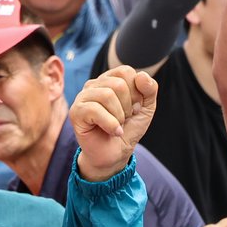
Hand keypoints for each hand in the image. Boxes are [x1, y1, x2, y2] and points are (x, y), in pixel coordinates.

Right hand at [70, 66, 157, 181]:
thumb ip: (150, 89)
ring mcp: (82, 97)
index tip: (133, 108)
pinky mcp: (76, 112)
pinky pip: (95, 110)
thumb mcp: (146, 108)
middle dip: (128, 106)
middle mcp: (94, 84)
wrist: (116, 154)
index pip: (125, 72)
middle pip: (118, 84)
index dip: (136, 92)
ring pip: (107, 95)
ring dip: (119, 116)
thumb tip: (141, 75)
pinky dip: (110, 124)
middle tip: (124, 119)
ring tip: (117, 125)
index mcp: (109, 79)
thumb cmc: (128, 128)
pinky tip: (113, 132)